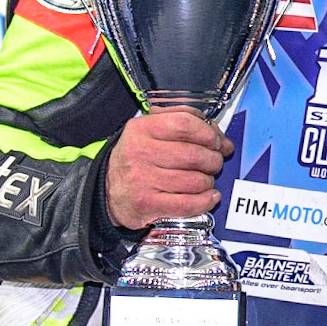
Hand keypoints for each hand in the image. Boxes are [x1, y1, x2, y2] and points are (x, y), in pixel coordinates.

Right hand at [103, 109, 232, 229]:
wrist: (107, 190)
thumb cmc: (136, 159)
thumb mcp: (151, 130)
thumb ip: (184, 121)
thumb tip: (219, 135)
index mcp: (142, 129)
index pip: (185, 124)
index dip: (209, 134)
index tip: (218, 141)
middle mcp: (140, 152)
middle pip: (195, 154)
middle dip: (214, 160)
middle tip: (214, 162)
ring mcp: (142, 179)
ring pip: (196, 180)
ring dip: (209, 181)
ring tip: (205, 180)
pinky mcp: (147, 204)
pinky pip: (189, 203)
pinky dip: (206, 201)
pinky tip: (208, 196)